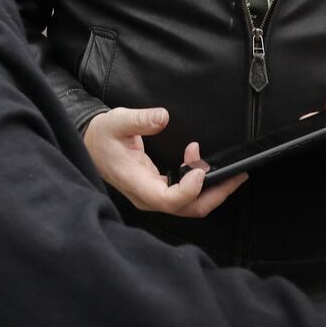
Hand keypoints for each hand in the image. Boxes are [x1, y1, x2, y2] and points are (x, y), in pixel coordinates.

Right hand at [82, 107, 246, 216]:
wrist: (89, 144)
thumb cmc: (102, 136)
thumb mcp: (117, 122)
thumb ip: (140, 120)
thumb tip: (162, 117)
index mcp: (136, 183)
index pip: (168, 200)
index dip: (189, 190)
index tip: (199, 170)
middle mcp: (146, 196)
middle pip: (187, 209)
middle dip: (215, 195)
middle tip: (236, 176)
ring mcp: (153, 196)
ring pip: (189, 206)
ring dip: (212, 191)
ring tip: (229, 172)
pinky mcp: (157, 190)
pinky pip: (184, 197)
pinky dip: (200, 184)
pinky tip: (201, 165)